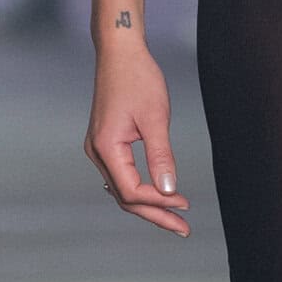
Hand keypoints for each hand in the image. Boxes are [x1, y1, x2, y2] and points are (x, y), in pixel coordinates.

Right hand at [84, 42, 190, 235]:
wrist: (120, 52)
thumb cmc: (138, 78)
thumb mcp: (155, 118)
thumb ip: (161, 157)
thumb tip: (170, 191)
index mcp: (106, 147)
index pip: (132, 191)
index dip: (159, 203)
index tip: (184, 204)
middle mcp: (97, 152)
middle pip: (125, 197)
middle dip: (155, 214)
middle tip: (183, 229)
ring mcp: (98, 148)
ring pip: (122, 189)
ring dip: (149, 204)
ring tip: (175, 217)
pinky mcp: (105, 142)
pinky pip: (121, 175)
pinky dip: (140, 189)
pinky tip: (158, 195)